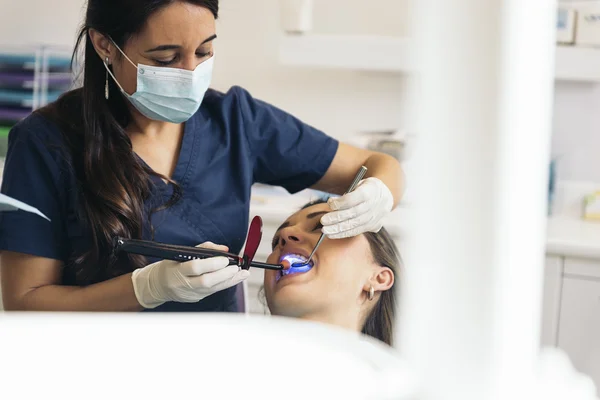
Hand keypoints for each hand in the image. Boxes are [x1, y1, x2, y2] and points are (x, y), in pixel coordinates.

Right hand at [131, 242, 249, 308]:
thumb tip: (224, 249)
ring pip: (213, 289)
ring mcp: (190, 294)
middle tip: (236, 268)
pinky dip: (226, 284)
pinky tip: (236, 279)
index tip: (225, 259)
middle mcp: (184, 284)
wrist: (158, 286)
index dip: (211, 264)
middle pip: (206, 282)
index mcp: (177, 270)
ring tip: (243, 273)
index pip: (195, 267)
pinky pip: (213, 292)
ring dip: (230, 281)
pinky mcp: (196, 298)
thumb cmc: (171, 266)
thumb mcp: (181, 253)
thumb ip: (203, 249)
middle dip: (223, 275)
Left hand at [321, 177, 393, 238]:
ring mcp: (376, 217)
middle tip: (323, 221)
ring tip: (325, 230)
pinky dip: (344, 233)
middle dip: (337, 218)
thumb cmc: (366, 188)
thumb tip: (332, 204)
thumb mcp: (359, 184)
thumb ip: (348, 193)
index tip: (330, 204)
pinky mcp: (374, 226)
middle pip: (354, 213)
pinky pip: (357, 231)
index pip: (355, 198)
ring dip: (338, 229)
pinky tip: (332, 234)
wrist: (386, 195)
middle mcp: (375, 205)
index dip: (342, 202)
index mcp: (372, 190)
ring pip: (355, 225)